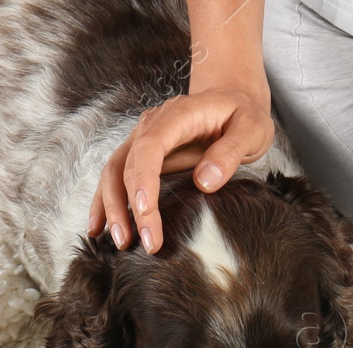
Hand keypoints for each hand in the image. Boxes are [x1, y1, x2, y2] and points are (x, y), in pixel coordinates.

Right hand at [89, 82, 273, 253]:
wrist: (232, 99)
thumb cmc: (244, 115)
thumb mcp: (252, 129)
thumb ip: (230, 152)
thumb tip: (205, 181)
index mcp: (177, 115)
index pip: (150, 148)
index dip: (143, 181)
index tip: (145, 212)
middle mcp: (152, 125)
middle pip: (126, 164)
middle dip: (127, 206)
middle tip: (139, 242)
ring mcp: (143, 138)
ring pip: (113, 171)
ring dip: (110, 207)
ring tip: (119, 241)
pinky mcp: (142, 153)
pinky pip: (116, 175)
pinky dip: (105, 201)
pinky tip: (100, 227)